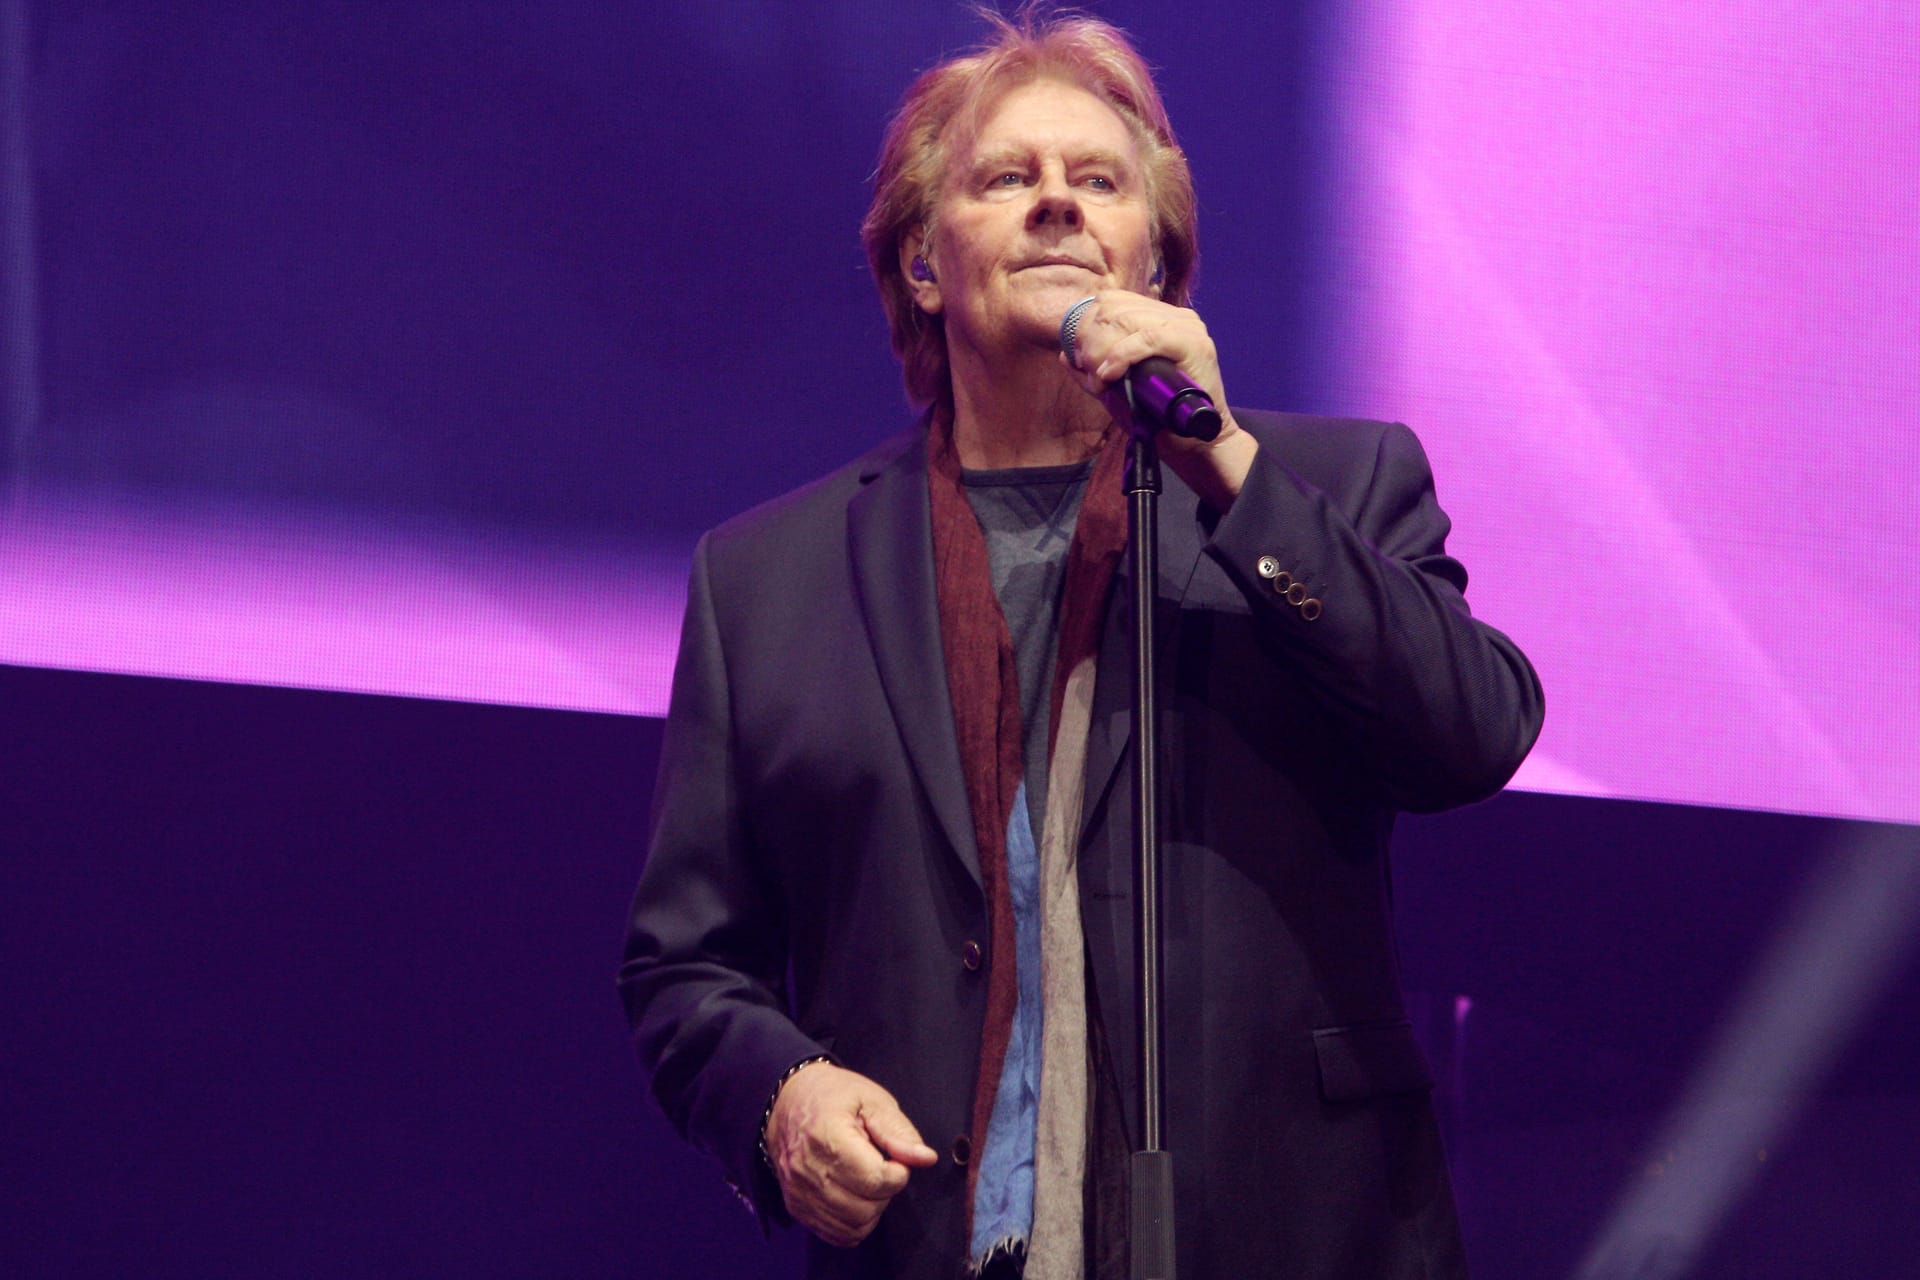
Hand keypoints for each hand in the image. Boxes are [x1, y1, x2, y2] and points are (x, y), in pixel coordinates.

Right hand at [763, 1061, 938, 1247]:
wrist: (786, 1103)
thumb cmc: (832, 1097)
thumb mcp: (871, 1100)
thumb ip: (898, 1130)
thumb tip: (926, 1158)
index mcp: (827, 1136)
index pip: (875, 1179)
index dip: (898, 1172)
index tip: (896, 1159)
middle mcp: (808, 1170)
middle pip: (866, 1208)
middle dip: (886, 1192)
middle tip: (881, 1167)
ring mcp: (799, 1192)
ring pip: (854, 1227)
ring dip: (872, 1209)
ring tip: (867, 1180)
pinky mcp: (796, 1207)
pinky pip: (837, 1234)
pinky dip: (855, 1222)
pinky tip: (855, 1196)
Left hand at [1058, 289, 1259, 510]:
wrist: (1195, 442)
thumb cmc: (1158, 417)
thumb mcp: (1117, 390)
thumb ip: (1092, 371)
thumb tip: (1065, 354)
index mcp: (1157, 318)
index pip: (1111, 300)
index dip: (1086, 324)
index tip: (1079, 358)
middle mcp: (1173, 316)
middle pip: (1114, 308)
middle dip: (1090, 341)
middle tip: (1089, 373)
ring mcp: (1186, 327)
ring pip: (1127, 319)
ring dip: (1102, 351)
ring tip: (1100, 380)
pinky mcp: (1194, 344)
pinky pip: (1148, 337)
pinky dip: (1121, 355)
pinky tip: (1110, 375)